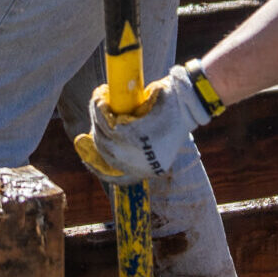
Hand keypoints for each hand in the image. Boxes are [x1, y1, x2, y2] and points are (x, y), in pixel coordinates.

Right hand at [86, 63, 216, 183]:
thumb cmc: (176, 114)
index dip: (100, 168)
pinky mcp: (131, 135)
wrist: (189, 102)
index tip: (88, 155)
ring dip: (96, 119)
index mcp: (151, 169)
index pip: (119, 177)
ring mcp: (135, 153)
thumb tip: (115, 141)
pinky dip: (99, 111)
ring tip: (99, 102)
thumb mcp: (161, 136)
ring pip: (103, 137)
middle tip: (96, 117)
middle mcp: (141, 167)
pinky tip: (100, 99)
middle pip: (106, 153)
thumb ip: (142, 146)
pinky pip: (106, 124)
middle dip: (96, 134)